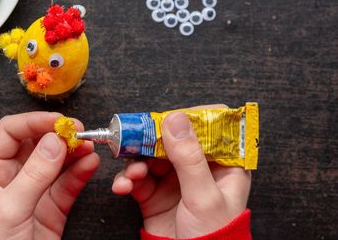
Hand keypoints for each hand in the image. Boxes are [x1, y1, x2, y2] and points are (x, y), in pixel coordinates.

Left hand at [0, 112, 99, 239]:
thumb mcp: (9, 209)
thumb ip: (34, 174)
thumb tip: (54, 140)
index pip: (10, 133)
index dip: (34, 122)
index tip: (60, 122)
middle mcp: (10, 178)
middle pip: (36, 144)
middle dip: (59, 135)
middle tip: (81, 132)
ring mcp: (33, 193)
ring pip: (56, 163)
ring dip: (74, 152)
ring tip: (91, 146)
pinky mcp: (51, 209)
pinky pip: (67, 185)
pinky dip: (80, 173)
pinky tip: (91, 164)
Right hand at [112, 105, 250, 237]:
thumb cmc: (213, 238)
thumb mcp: (203, 196)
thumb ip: (189, 158)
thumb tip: (175, 119)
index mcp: (222, 164)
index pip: (210, 126)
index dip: (189, 118)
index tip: (168, 118)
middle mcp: (197, 167)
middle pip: (172, 138)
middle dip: (150, 139)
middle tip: (133, 138)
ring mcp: (174, 179)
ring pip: (150, 155)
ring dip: (135, 161)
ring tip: (132, 174)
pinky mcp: (153, 193)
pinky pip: (136, 177)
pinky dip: (126, 179)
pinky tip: (123, 186)